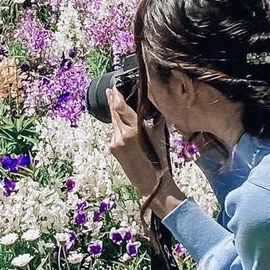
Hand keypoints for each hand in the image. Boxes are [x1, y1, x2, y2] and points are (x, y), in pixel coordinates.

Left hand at [106, 90, 184, 216]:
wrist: (150, 182)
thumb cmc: (158, 159)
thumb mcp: (156, 136)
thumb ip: (147, 121)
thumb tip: (145, 108)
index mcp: (135, 130)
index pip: (122, 109)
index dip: (117, 98)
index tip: (114, 88)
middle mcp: (123, 135)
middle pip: (115, 113)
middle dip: (113, 101)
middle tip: (110, 90)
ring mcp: (116, 142)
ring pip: (113, 122)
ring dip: (113, 111)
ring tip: (111, 99)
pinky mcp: (113, 148)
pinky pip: (114, 132)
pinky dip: (116, 125)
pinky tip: (117, 119)